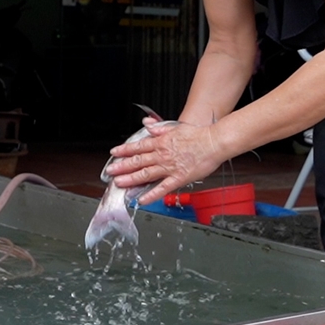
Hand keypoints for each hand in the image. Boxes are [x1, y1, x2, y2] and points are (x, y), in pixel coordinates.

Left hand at [105, 121, 229, 204]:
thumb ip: (160, 128)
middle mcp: (162, 154)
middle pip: (138, 161)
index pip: (138, 146)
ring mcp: (170, 167)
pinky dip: (152, 194)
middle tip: (110, 171)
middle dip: (122, 166)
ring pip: (146, 174)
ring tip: (119, 183)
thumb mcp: (176, 127)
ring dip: (131, 179)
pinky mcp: (179, 178)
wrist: (214, 142)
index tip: (114, 153)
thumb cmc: (198, 135)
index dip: (124, 150)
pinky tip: (142, 199)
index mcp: (161, 142)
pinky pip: (162, 188)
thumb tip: (148, 125)